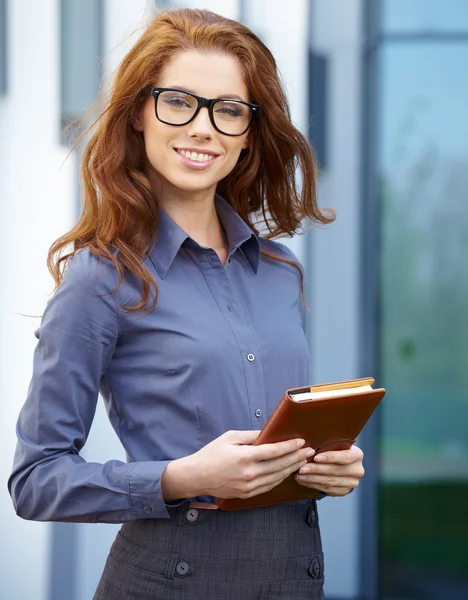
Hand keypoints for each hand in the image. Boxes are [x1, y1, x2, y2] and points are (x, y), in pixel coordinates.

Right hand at [162, 430, 314, 500]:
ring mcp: (249, 486)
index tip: (300, 441)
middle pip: (279, 465)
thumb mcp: (229, 438)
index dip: (289, 446)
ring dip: (292, 469)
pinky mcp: (247, 494)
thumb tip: (268, 433)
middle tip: (309, 451)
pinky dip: (280, 479)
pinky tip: (287, 472)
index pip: (273, 451)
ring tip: (303, 461)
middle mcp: (249, 474)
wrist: (197, 477)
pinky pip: (269, 486)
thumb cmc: (211, 454)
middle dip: (296, 457)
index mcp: (244, 457)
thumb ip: (251, 436)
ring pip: (277, 477)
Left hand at [294, 445, 364, 496]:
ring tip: (299, 475)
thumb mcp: (335, 445)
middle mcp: (357, 470)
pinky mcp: (344, 491)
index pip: (345, 457)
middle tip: (302, 468)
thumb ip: (328, 444)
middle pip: (335, 470)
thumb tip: (308, 445)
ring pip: (329, 481)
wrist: (341, 464)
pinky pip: (327, 489)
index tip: (316, 458)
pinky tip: (304, 481)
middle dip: (316, 470)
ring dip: (312, 479)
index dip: (331, 457)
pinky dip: (313, 485)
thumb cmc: (335, 450)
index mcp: (357, 455)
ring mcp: (352, 483)